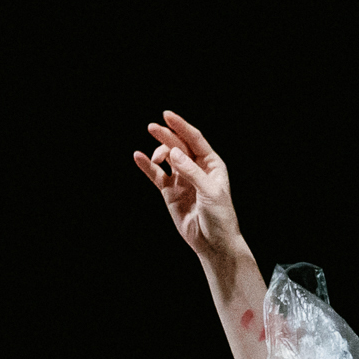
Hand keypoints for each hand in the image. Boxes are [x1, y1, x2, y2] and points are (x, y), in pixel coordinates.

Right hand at [133, 110, 245, 272]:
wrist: (214, 243)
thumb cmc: (220, 217)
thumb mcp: (209, 191)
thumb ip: (191, 171)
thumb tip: (173, 152)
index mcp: (211, 164)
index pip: (194, 140)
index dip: (181, 126)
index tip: (167, 115)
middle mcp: (196, 168)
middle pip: (179, 146)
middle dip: (166, 136)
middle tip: (152, 127)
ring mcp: (182, 180)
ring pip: (167, 159)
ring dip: (158, 152)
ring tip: (153, 156)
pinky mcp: (170, 192)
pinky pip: (157, 176)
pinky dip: (147, 166)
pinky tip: (138, 157)